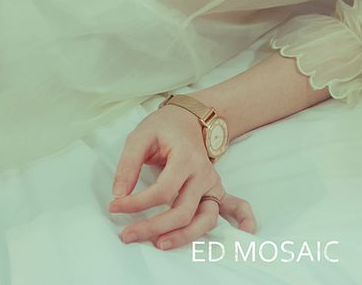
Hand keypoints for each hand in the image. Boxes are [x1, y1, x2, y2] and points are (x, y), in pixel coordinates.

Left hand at [107, 104, 256, 252]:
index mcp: (185, 158)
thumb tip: (118, 195)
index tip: (115, 206)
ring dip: (185, 236)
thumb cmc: (164, 127)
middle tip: (128, 234)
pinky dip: (242, 218)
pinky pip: (234, 205)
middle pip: (183, 211)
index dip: (136, 203)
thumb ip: (128, 164)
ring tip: (161, 244)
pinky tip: (246, 232)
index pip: (163, 191)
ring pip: (205, 218)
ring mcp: (211, 183)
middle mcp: (202, 173)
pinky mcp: (215, 190)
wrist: (188, 117)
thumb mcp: (141, 136)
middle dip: (154, 227)